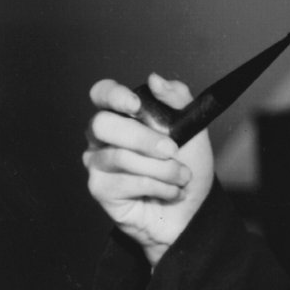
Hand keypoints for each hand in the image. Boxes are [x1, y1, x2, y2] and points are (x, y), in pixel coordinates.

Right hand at [83, 74, 214, 265]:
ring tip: (181, 176)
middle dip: (142, 138)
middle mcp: (102, 136)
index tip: (136, 106)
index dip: (114, 95)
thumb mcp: (192, 128)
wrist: (191, 210)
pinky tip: (169, 192)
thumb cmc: (186, 166)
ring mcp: (97, 162)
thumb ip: (178, 99)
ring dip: (161, 168)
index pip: (102, 93)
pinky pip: (125, 182)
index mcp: (121, 114)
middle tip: (172, 149)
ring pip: (120, 156)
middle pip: (103, 124)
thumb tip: (155, 80)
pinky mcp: (99, 189)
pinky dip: (157, 186)